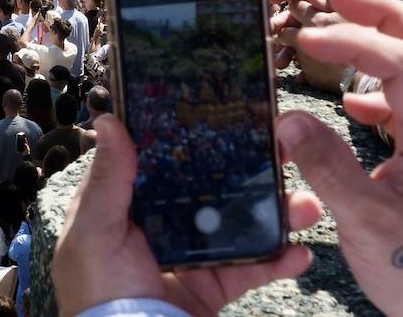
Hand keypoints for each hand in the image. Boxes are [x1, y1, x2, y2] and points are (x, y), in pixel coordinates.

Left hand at [55, 115, 321, 316]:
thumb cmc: (99, 292)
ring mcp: (187, 256)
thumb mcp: (96, 230)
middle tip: (282, 153)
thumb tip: (108, 121)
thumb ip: (109, 179)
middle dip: (246, 172)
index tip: (222, 111)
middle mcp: (157, 225)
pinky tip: (300, 253)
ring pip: (235, 225)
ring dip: (273, 214)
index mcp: (123, 205)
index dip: (186, 137)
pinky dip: (276, 262)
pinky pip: (248, 269)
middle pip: (206, 187)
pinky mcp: (210, 287)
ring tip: (306, 205)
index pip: (156, 160)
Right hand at [277, 0, 402, 316]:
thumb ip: (326, 166)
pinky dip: (379, 88)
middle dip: (383, 13)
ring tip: (338, 31)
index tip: (309, 37)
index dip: (356, 40)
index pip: (402, 64)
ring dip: (383, 41)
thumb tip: (287, 117)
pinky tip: (349, 102)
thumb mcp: (365, 221)